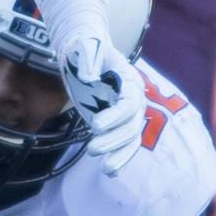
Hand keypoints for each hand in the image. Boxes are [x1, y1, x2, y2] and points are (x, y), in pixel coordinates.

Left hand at [59, 34, 145, 174]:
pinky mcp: (115, 121)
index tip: (96, 126)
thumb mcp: (85, 44)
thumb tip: (89, 79)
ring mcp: (124, 111)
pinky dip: (120, 157)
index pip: (128, 102)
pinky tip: (110, 170)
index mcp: (128, 79)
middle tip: (93, 149)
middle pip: (131, 124)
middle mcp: (132, 97)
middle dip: (115, 139)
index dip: (115, 116)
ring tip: (106, 168)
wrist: (83, 49)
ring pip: (131, 137)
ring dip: (120, 153)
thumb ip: (89, 58)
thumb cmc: (84, 44)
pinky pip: (123, 142)